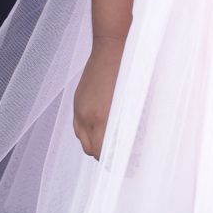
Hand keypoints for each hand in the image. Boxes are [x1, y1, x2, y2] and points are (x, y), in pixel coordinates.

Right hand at [73, 39, 125, 160]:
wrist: (111, 46)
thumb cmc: (130, 71)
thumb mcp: (135, 100)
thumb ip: (130, 123)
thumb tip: (134, 142)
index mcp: (103, 117)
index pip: (104, 153)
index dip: (115, 163)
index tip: (128, 166)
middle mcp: (87, 116)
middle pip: (92, 150)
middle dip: (105, 157)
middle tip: (121, 159)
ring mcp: (79, 108)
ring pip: (83, 140)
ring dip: (96, 145)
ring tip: (111, 146)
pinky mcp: (77, 101)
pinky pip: (78, 126)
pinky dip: (88, 133)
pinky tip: (101, 129)